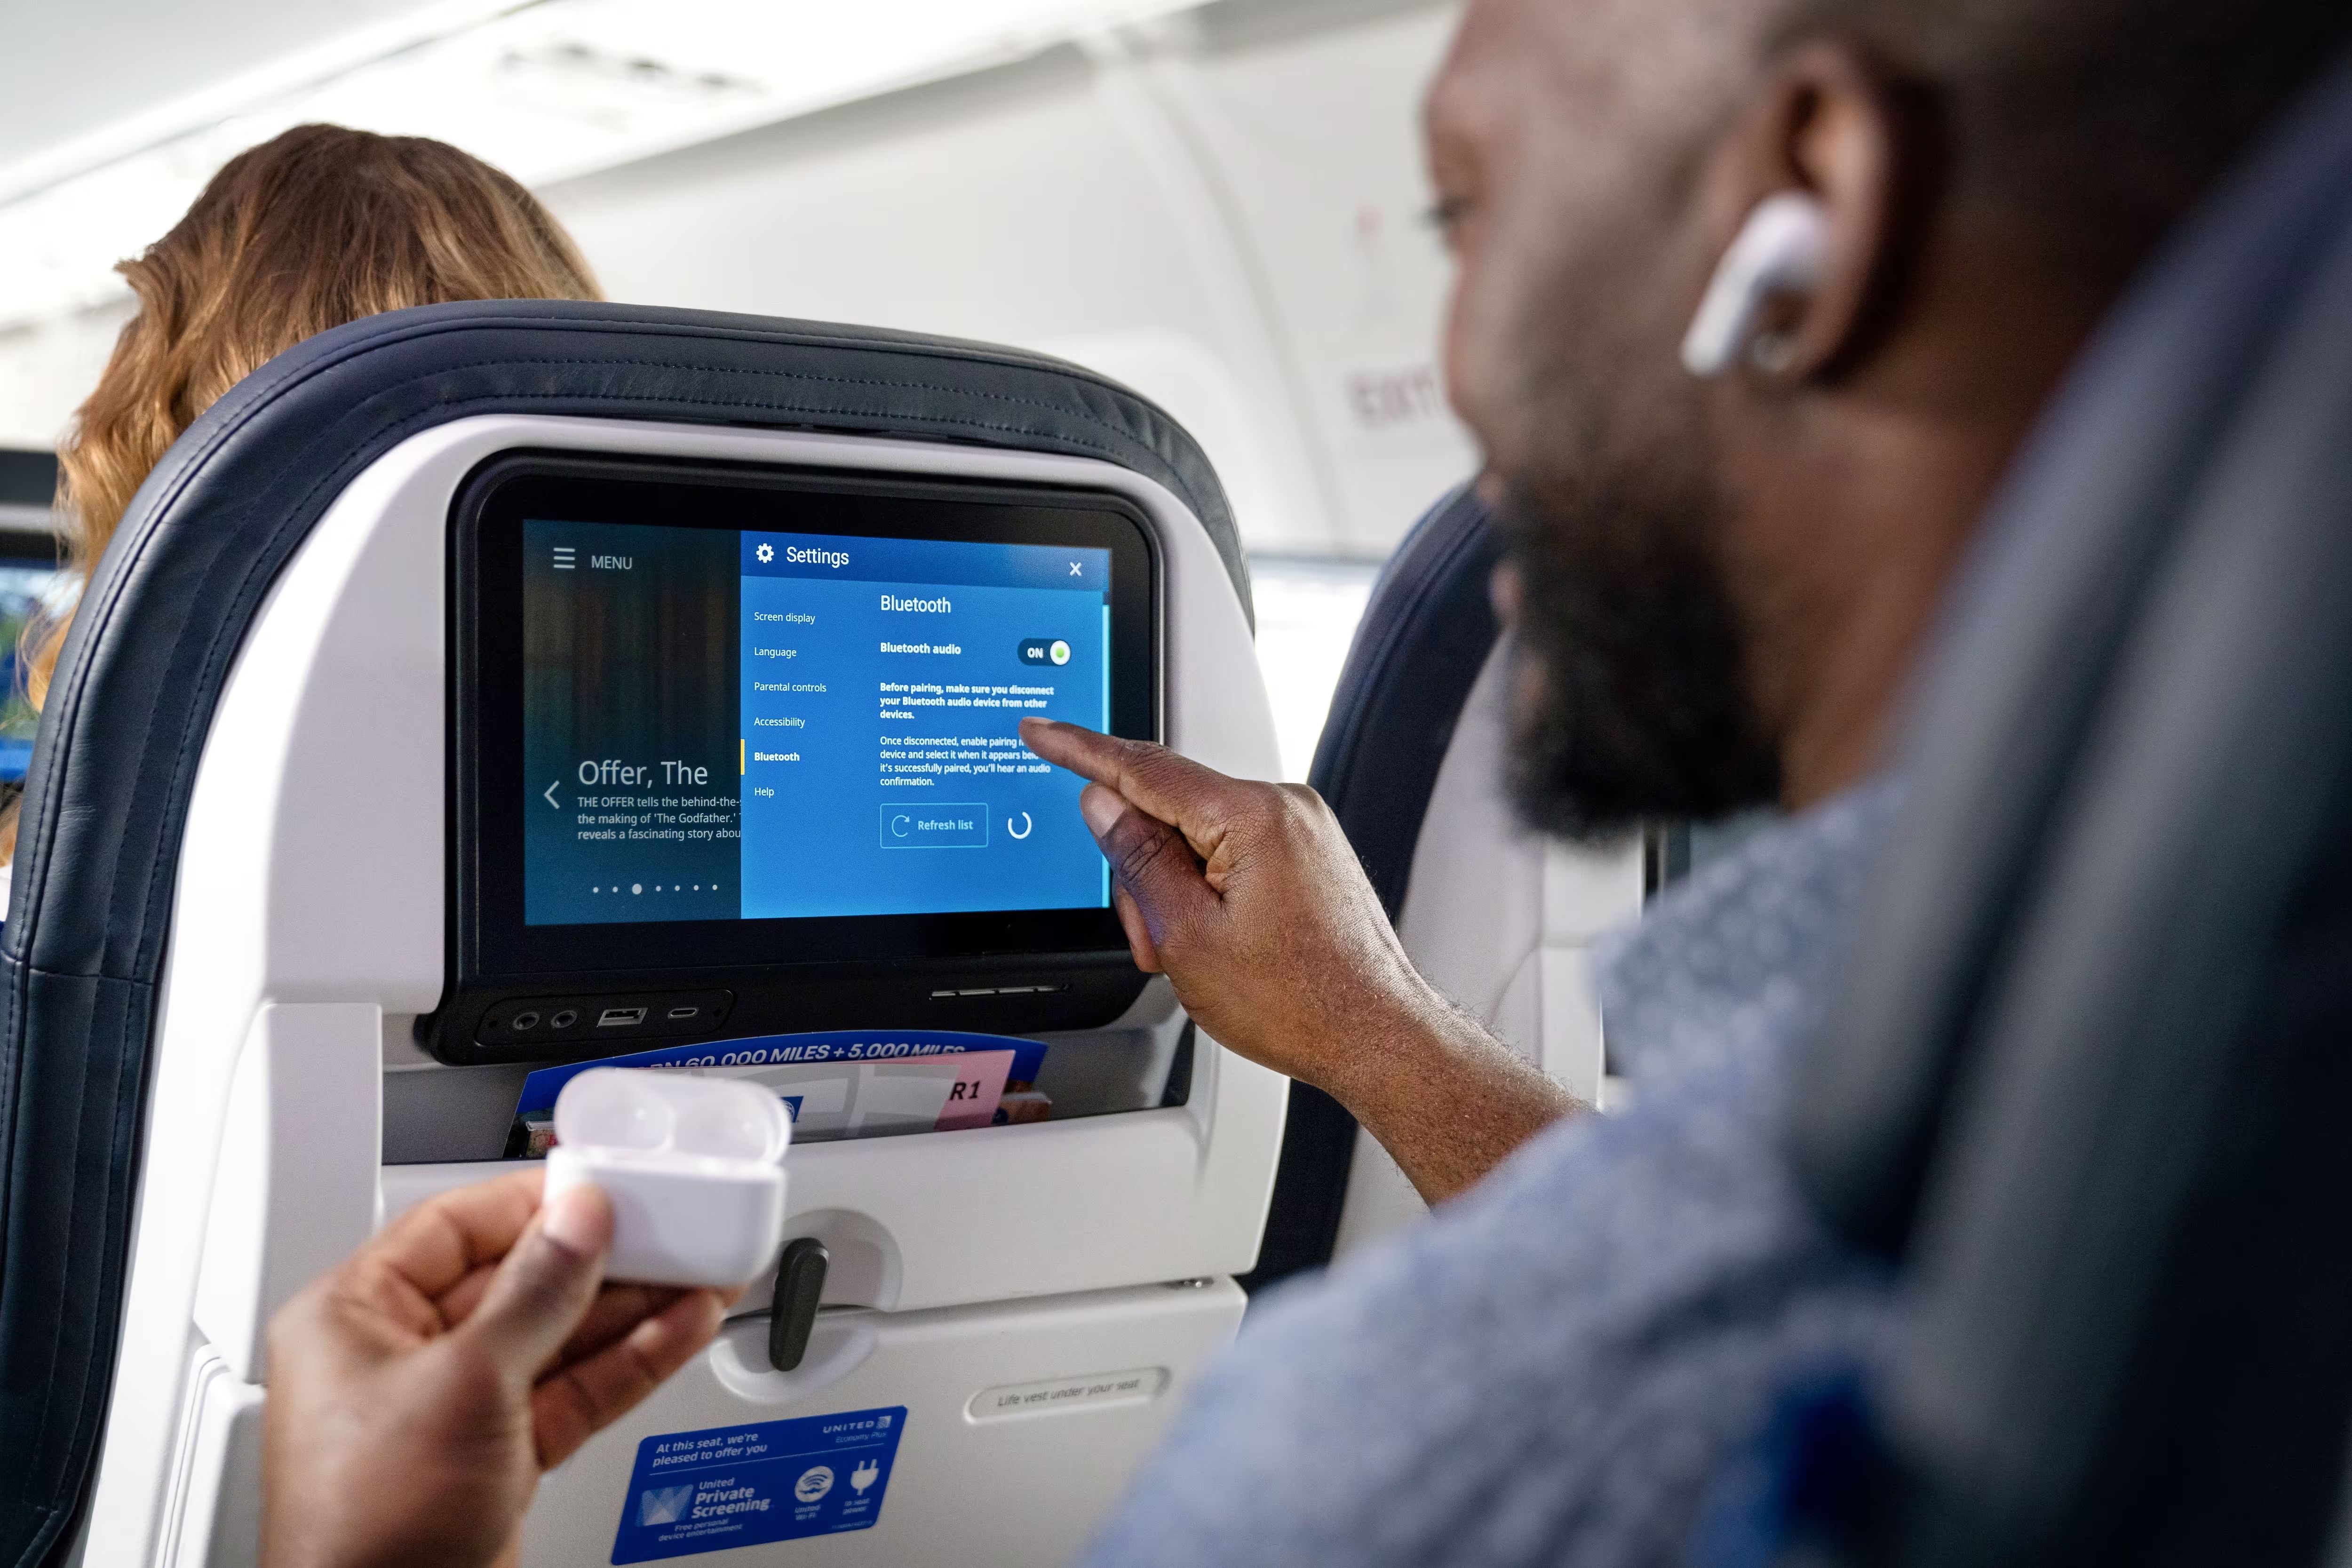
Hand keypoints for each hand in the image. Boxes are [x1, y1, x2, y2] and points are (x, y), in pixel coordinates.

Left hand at [263, 1171, 742, 1567]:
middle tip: (672, 1229)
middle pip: (521, 1280)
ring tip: (700, 1273)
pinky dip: (632, 1360)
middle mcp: (403, 1356)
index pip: (457, 1227)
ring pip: (561, 1337)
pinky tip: (679, 1328)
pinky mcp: (501, 1456)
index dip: (536, 1203)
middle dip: (604, 1259)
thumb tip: (578, 1221)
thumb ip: (533, 1294)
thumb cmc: (364, 1531)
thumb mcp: (462, 1383)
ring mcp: (456, 1408)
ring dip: (635, 1307)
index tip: (603, 1187)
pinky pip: (576, 1389)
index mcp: (355, 1318)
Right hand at [1021, 718, 1578, 1200]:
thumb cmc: (1301, 1001)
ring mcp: (1301, 829)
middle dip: (1144, 875)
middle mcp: (1283, 808)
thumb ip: (1137, 859)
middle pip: (1169, 812)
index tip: (1042, 732)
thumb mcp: (1187, 936)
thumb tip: (1103, 804)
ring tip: (1197, 955)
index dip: (1081, 751)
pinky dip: (1208, 891)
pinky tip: (1219, 941)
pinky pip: (1233, 852)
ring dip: (1176, 893)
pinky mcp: (1308, 852)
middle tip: (1154, 941)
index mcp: (1253, 816)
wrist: (1376, 1036)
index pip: (1144, 768)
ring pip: (1198, 839)